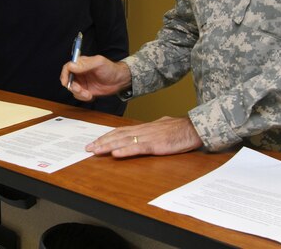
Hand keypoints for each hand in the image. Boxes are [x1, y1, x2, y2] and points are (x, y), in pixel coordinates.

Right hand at [59, 55, 130, 100]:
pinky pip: (78, 95)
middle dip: (72, 87)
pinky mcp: (85, 90)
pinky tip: (90, 96)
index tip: (66, 83)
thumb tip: (71, 65)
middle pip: (67, 80)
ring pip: (72, 89)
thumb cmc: (111, 69)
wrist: (119, 80)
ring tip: (88, 94)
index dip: (65, 75)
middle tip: (80, 90)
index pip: (67, 68)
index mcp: (81, 63)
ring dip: (78, 93)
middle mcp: (79, 72)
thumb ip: (85, 64)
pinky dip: (83, 97)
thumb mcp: (99, 63)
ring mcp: (82, 82)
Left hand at [87, 116, 202, 157]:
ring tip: (95, 150)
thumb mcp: (161, 127)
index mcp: (143, 127)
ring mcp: (148, 137)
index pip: (120, 131)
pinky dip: (125, 151)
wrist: (193, 128)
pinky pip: (137, 148)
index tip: (95, 141)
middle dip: (101, 142)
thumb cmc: (179, 129)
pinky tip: (116, 154)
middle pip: (117, 135)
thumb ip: (151, 131)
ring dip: (108, 146)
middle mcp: (142, 130)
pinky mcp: (155, 145)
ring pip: (123, 141)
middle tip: (88, 148)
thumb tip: (144, 133)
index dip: (106, 136)